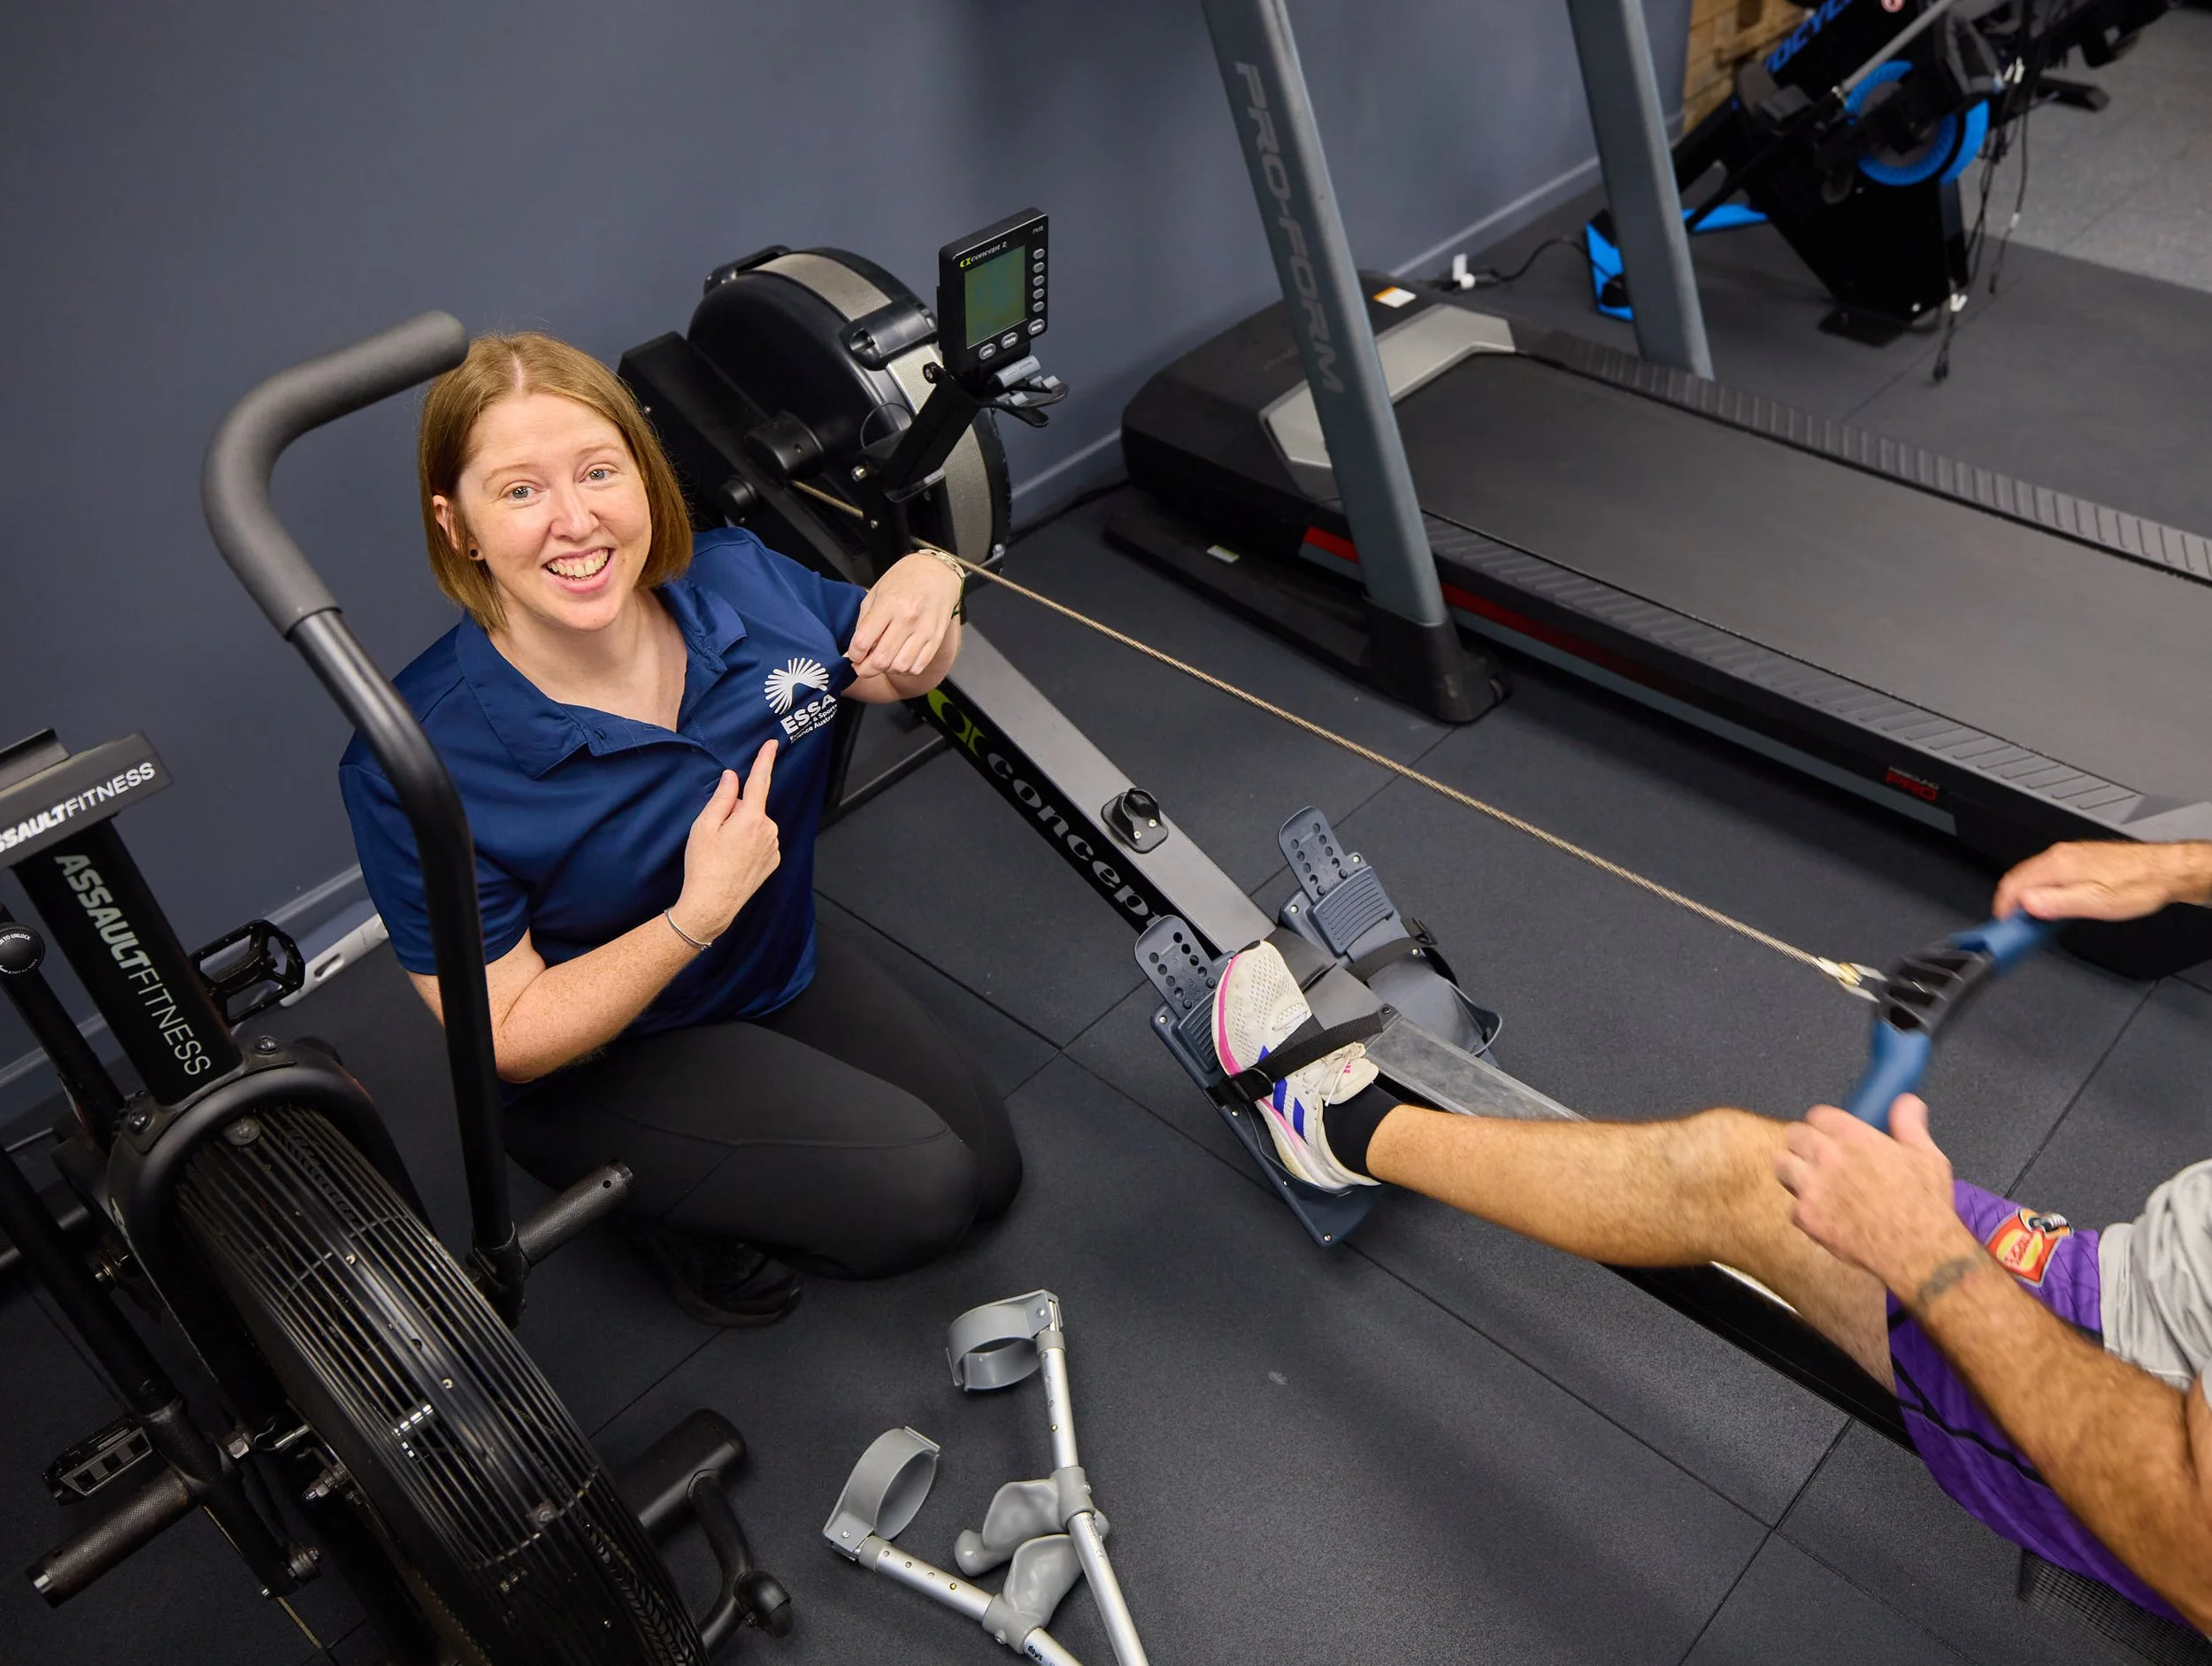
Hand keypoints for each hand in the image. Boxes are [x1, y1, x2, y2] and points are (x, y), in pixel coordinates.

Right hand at [673, 741, 779, 940]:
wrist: (712, 904)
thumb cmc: (703, 865)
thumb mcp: (704, 826)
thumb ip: (722, 798)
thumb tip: (733, 778)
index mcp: (751, 818)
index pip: (760, 781)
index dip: (765, 760)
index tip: (772, 744)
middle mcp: (769, 831)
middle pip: (752, 808)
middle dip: (736, 812)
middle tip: (715, 834)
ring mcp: (773, 848)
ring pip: (756, 825)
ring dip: (742, 830)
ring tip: (723, 852)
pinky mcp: (773, 861)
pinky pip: (761, 842)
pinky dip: (748, 844)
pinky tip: (733, 860)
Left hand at [845, 553, 960, 681]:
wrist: (937, 573)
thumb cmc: (904, 581)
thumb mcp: (876, 593)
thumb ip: (863, 623)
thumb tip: (853, 652)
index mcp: (888, 604)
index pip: (862, 642)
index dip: (853, 655)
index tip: (853, 655)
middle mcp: (907, 619)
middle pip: (881, 660)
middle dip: (865, 670)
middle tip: (862, 666)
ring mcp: (924, 631)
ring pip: (899, 667)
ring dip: (886, 670)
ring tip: (883, 659)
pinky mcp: (936, 639)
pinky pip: (917, 667)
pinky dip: (904, 669)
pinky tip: (899, 659)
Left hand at [1774, 1095, 1976, 1298]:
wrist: (1918, 1252)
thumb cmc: (1925, 1203)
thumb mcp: (1926, 1156)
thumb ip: (1909, 1124)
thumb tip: (1907, 1101)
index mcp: (1853, 1137)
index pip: (1818, 1115)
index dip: (1825, 1124)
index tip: (1831, 1134)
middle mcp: (1826, 1157)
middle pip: (1794, 1135)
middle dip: (1805, 1143)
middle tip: (1821, 1158)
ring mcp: (1811, 1188)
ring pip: (1783, 1166)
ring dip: (1796, 1171)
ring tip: (1816, 1183)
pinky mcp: (1805, 1217)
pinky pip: (1793, 1207)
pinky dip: (1806, 1211)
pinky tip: (1827, 1216)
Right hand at [1992, 839, 2211, 921]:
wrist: (2165, 871)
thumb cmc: (2138, 886)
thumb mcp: (2096, 903)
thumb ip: (2055, 903)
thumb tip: (2025, 904)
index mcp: (2059, 865)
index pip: (2013, 883)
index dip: (2003, 907)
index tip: (2004, 926)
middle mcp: (2060, 856)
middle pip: (2019, 879)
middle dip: (2012, 903)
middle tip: (2018, 927)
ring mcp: (2069, 855)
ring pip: (2032, 876)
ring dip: (2027, 898)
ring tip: (2035, 920)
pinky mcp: (2079, 859)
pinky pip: (2047, 874)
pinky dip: (2041, 891)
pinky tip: (2052, 905)